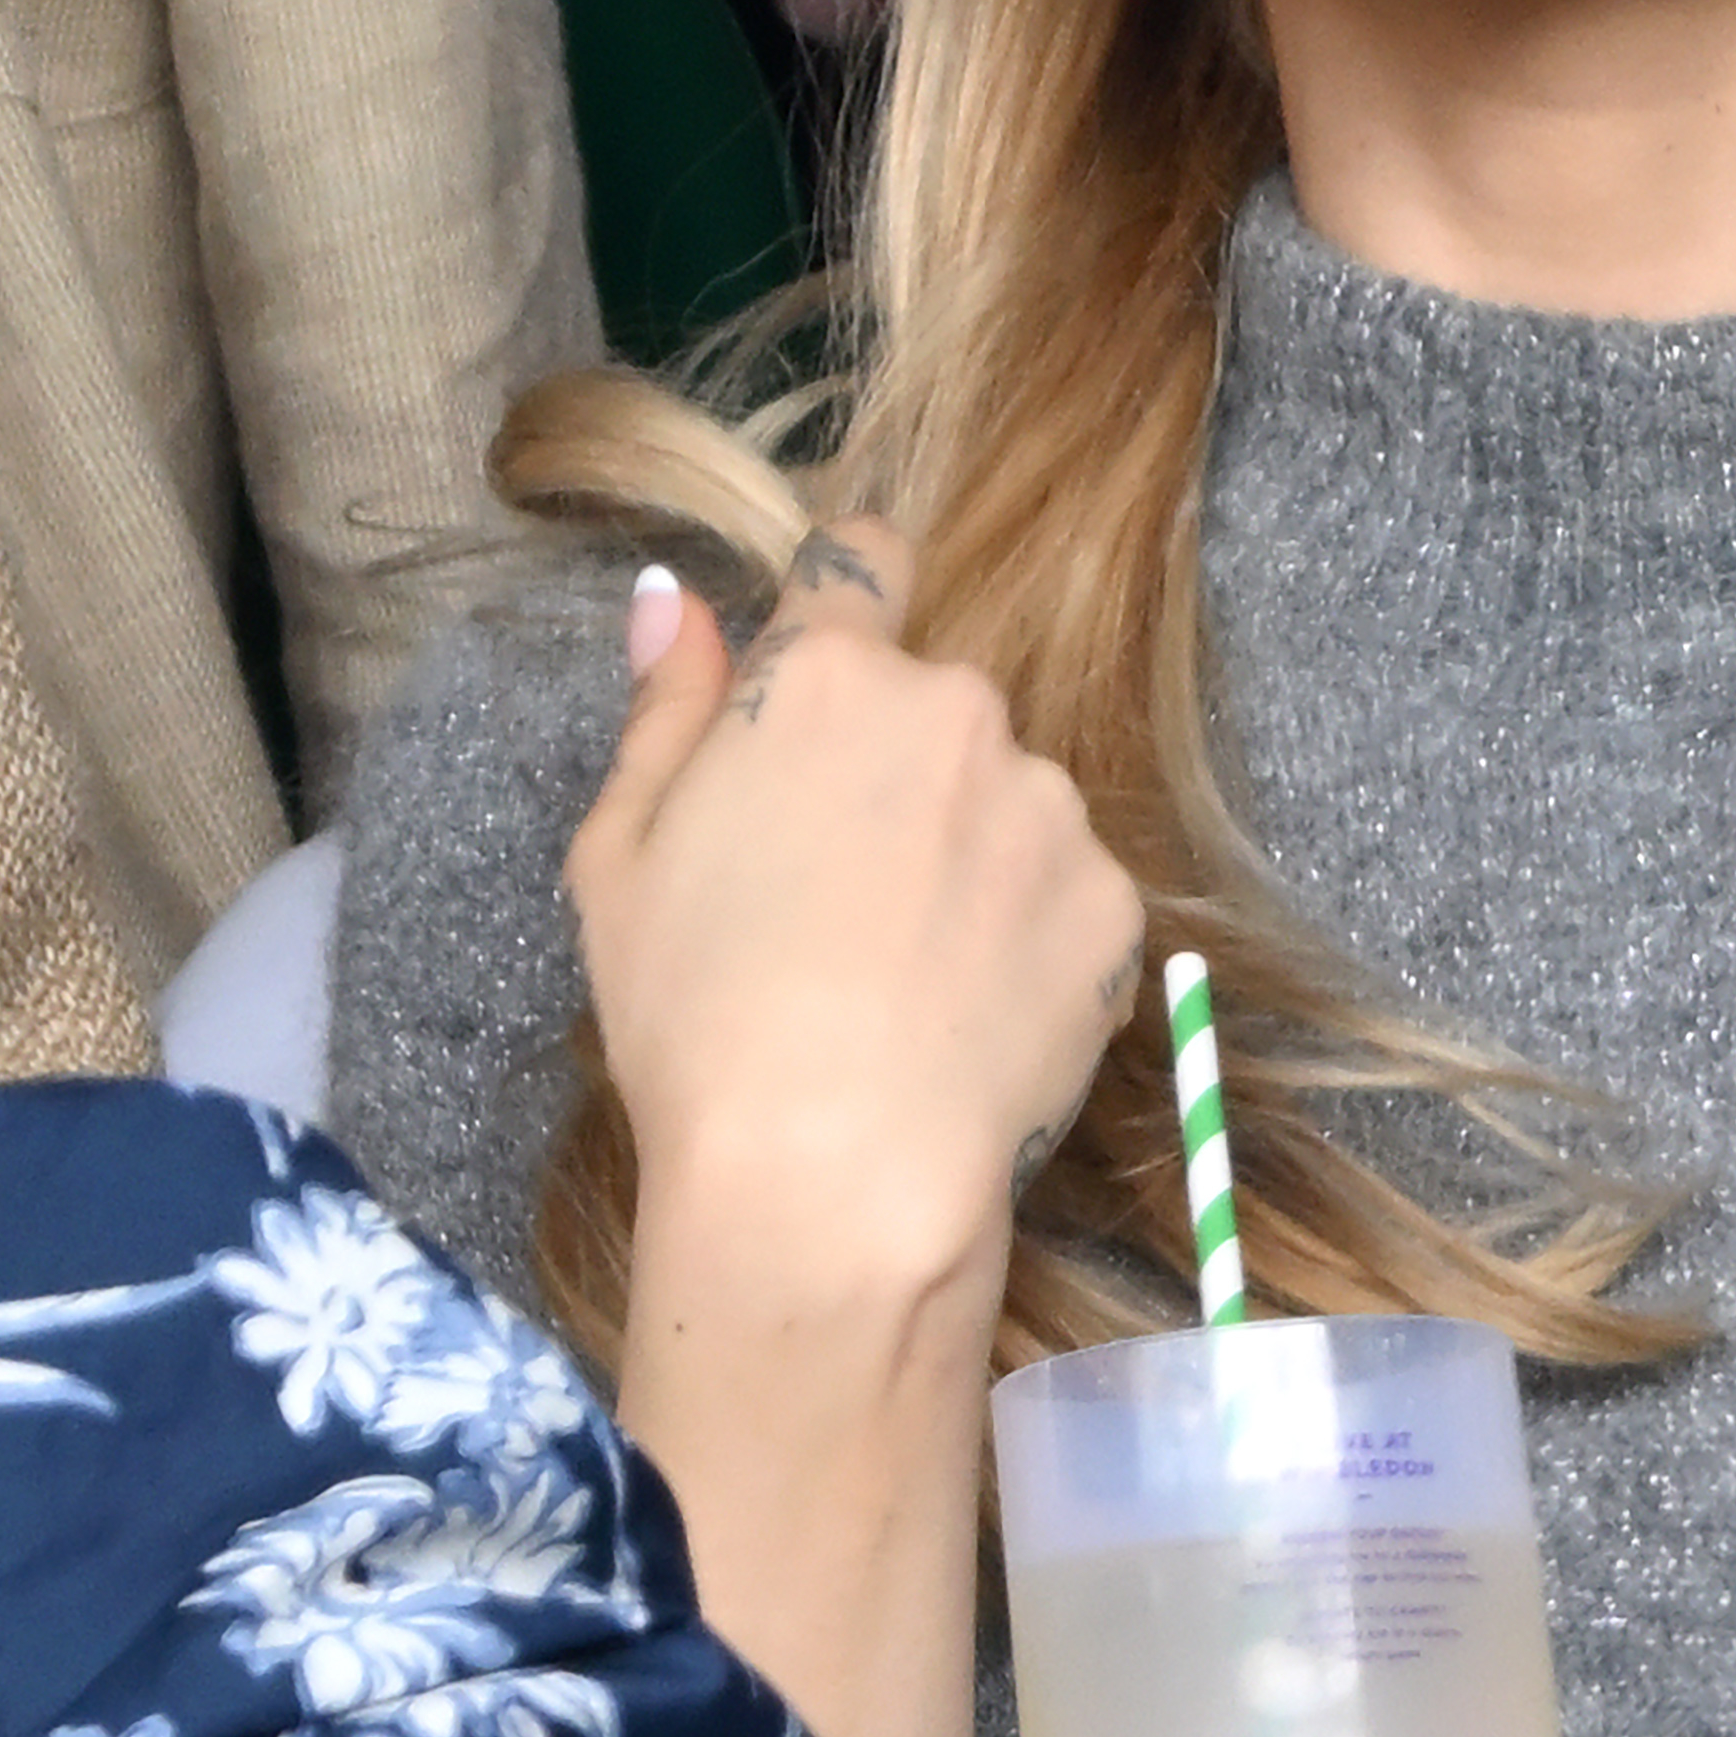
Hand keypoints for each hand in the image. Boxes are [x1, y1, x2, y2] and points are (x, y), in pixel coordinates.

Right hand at [566, 525, 1141, 1329]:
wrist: (832, 1174)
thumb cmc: (693, 1016)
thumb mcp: (621, 854)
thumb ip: (666, 709)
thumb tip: (678, 597)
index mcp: (830, 676)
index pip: (864, 562)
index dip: (849, 600)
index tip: (836, 670)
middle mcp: (959, 711)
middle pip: (933, 707)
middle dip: (896, 771)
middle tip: (837, 897)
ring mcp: (1049, 807)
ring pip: (1006, 802)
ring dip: (969, 854)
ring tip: (905, 977)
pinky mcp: (1114, 904)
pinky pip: (1064, 893)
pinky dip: (1025, 938)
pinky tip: (967, 1016)